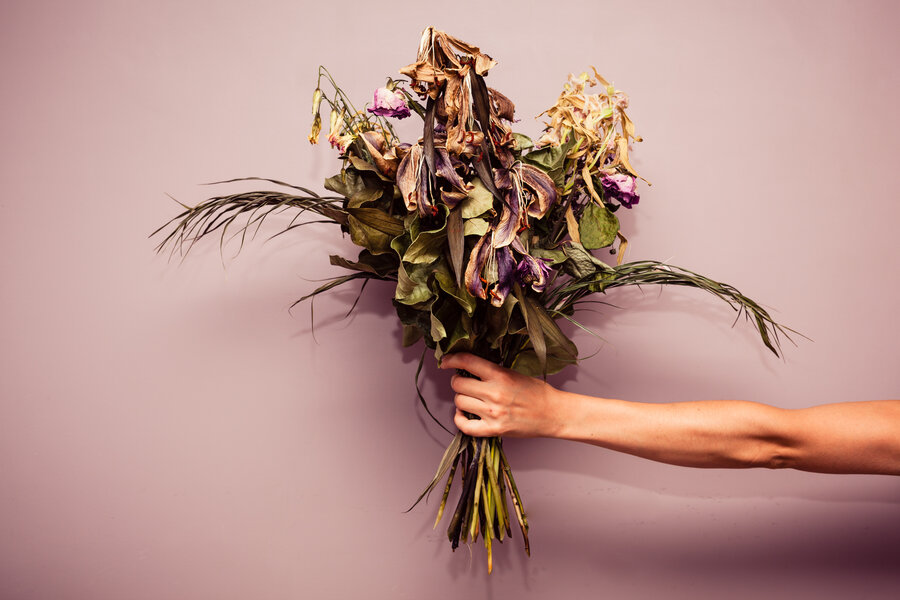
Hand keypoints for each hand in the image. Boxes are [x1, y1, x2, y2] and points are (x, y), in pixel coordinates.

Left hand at [440, 353, 564, 437]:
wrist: (554, 414)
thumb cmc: (537, 392)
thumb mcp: (515, 373)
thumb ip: (492, 371)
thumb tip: (468, 368)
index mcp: (500, 375)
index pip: (467, 362)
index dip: (451, 360)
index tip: (445, 361)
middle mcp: (494, 393)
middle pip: (458, 384)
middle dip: (458, 381)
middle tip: (464, 382)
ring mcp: (493, 413)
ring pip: (459, 402)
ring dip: (461, 399)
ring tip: (470, 398)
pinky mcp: (494, 430)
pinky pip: (465, 426)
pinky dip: (459, 419)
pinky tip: (463, 414)